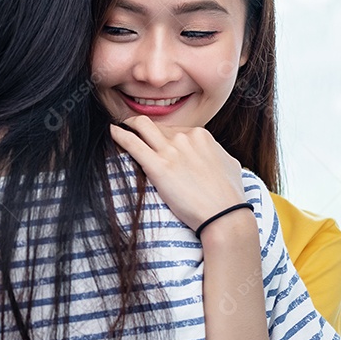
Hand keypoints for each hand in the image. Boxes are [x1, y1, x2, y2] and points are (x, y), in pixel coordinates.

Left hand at [109, 116, 245, 230]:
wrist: (224, 215)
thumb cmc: (229, 195)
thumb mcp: (227, 164)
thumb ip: (215, 153)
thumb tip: (212, 154)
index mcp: (201, 135)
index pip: (173, 128)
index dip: (160, 134)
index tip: (151, 140)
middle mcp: (185, 137)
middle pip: (155, 125)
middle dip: (140, 126)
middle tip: (128, 129)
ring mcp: (171, 150)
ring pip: (141, 126)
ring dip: (127, 125)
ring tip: (118, 128)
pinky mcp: (158, 166)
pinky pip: (132, 143)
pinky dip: (119, 135)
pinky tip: (111, 132)